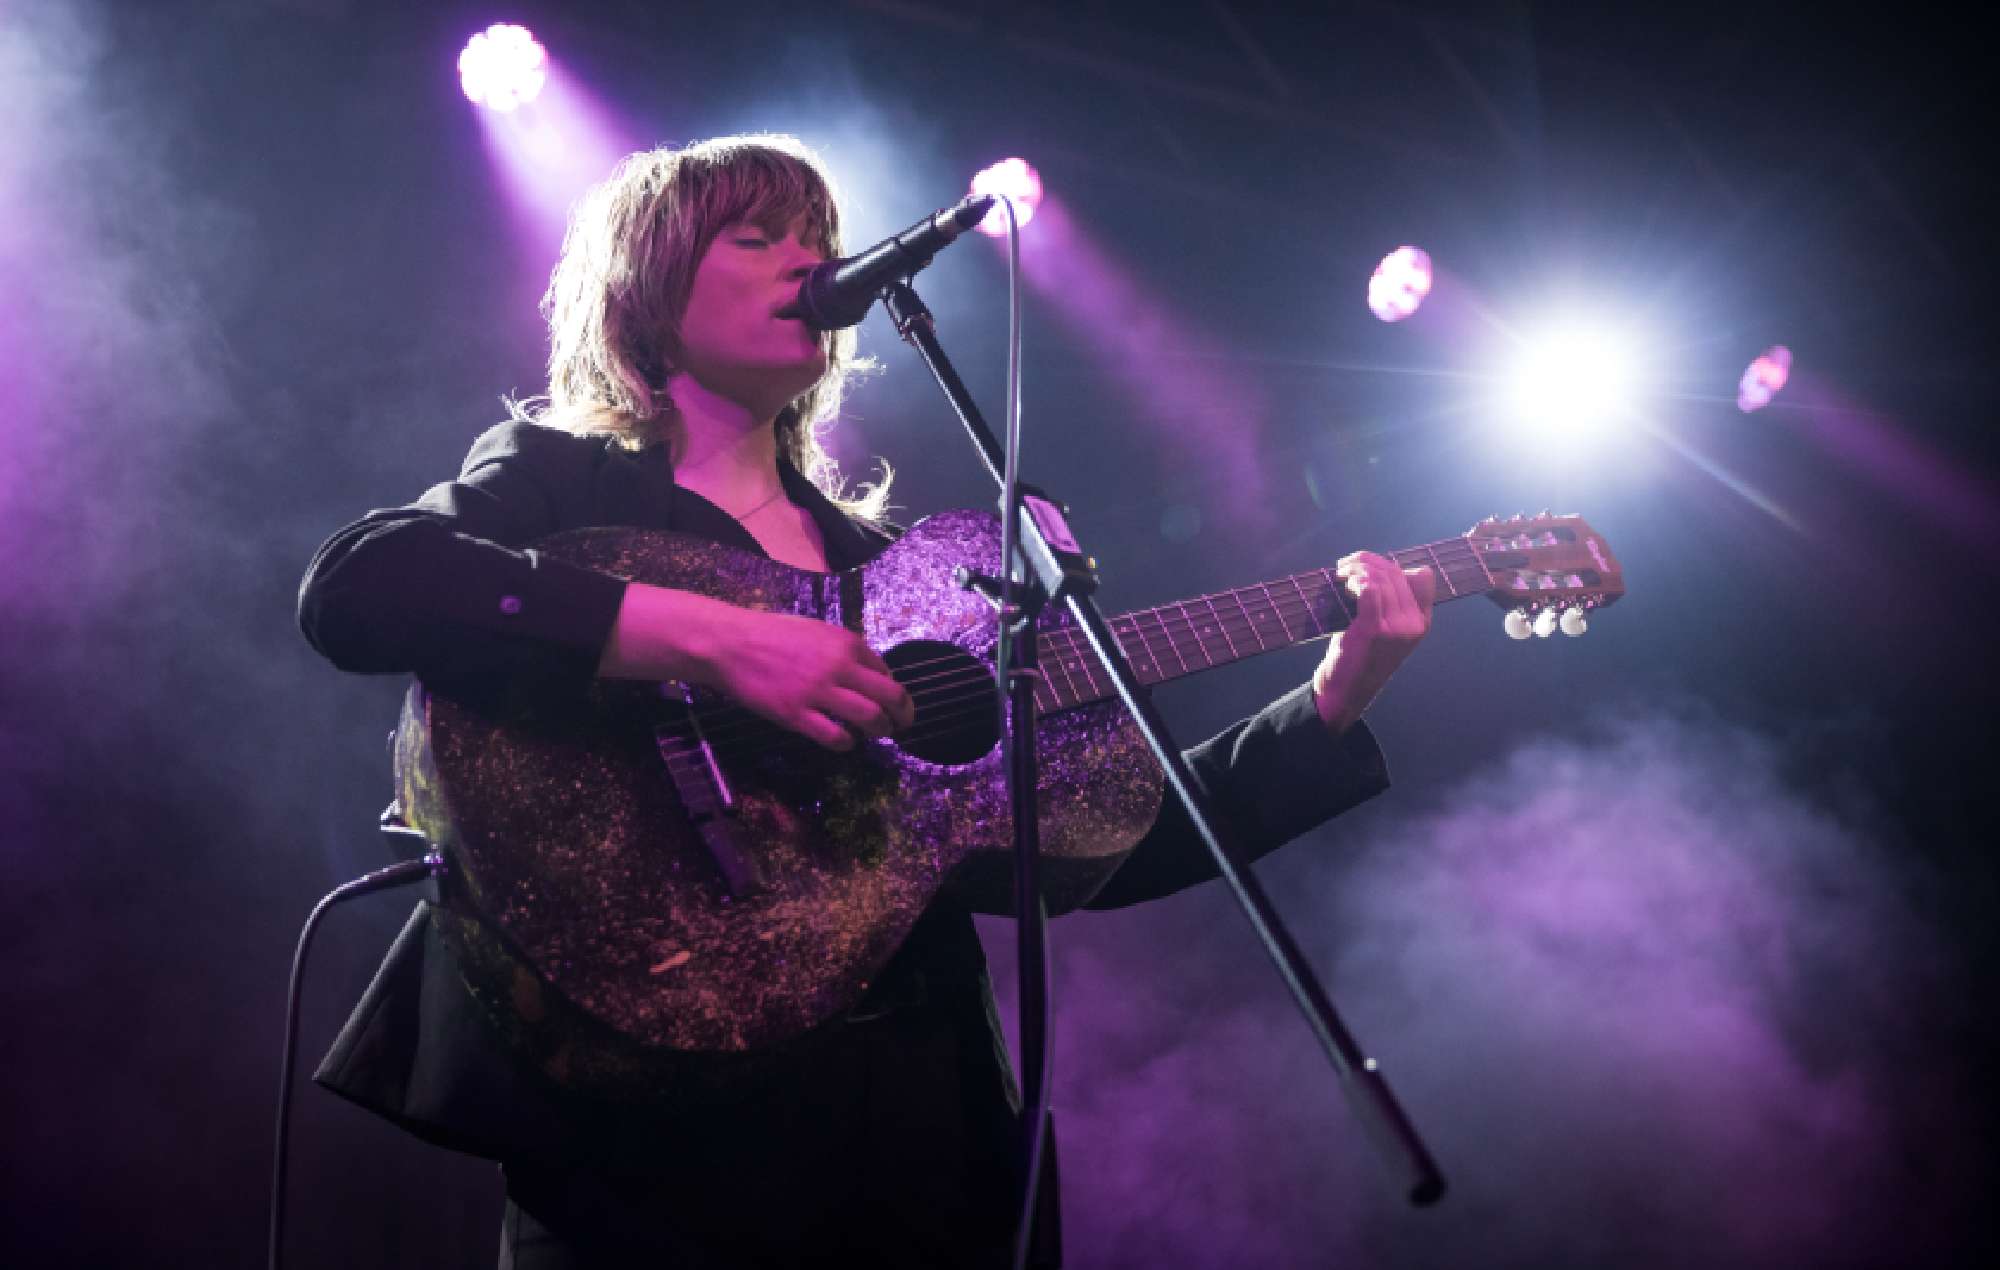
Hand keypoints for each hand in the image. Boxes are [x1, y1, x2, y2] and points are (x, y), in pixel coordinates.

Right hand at [706, 607, 916, 751]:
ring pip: (870, 718)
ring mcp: (818, 692)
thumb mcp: (818, 631)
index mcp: (847, 643)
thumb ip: (845, 650)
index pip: (887, 672)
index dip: (893, 691)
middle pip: (890, 697)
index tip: (891, 702)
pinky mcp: (796, 715)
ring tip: (876, 734)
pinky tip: (844, 741)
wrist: (731, 644)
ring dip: (880, 730)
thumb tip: (871, 673)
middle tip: (901, 725)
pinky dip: (848, 743)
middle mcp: (839, 666)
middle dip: (902, 715)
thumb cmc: (773, 634)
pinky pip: (835, 737)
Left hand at [1311, 552, 1434, 734]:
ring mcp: (1397, 628)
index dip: (1393, 565)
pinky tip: (1343, 582)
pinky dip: (1355, 580)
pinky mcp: (1374, 630)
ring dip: (1357, 568)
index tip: (1369, 565)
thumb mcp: (1387, 629)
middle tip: (1345, 564)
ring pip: (1381, 579)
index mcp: (1422, 621)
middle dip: (1368, 561)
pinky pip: (1369, 591)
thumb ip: (1393, 603)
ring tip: (1341, 572)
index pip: (1423, 577)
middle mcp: (1415, 624)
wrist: (1347, 691)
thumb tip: (1387, 569)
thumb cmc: (1362, 656)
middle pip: (1396, 573)